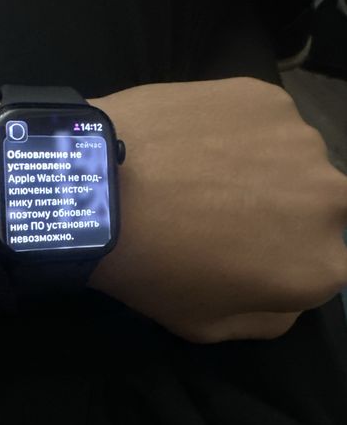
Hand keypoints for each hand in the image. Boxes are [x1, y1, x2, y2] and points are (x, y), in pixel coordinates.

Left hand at [88, 79, 346, 342]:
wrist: (99, 188)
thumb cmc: (150, 268)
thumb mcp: (206, 326)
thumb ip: (268, 319)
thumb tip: (291, 296)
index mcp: (322, 266)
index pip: (324, 262)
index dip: (283, 256)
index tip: (246, 247)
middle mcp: (332, 200)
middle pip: (319, 206)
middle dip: (284, 210)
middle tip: (225, 208)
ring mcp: (302, 141)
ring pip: (294, 159)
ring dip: (263, 166)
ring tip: (201, 169)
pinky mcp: (268, 98)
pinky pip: (264, 120)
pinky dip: (239, 130)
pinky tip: (193, 138)